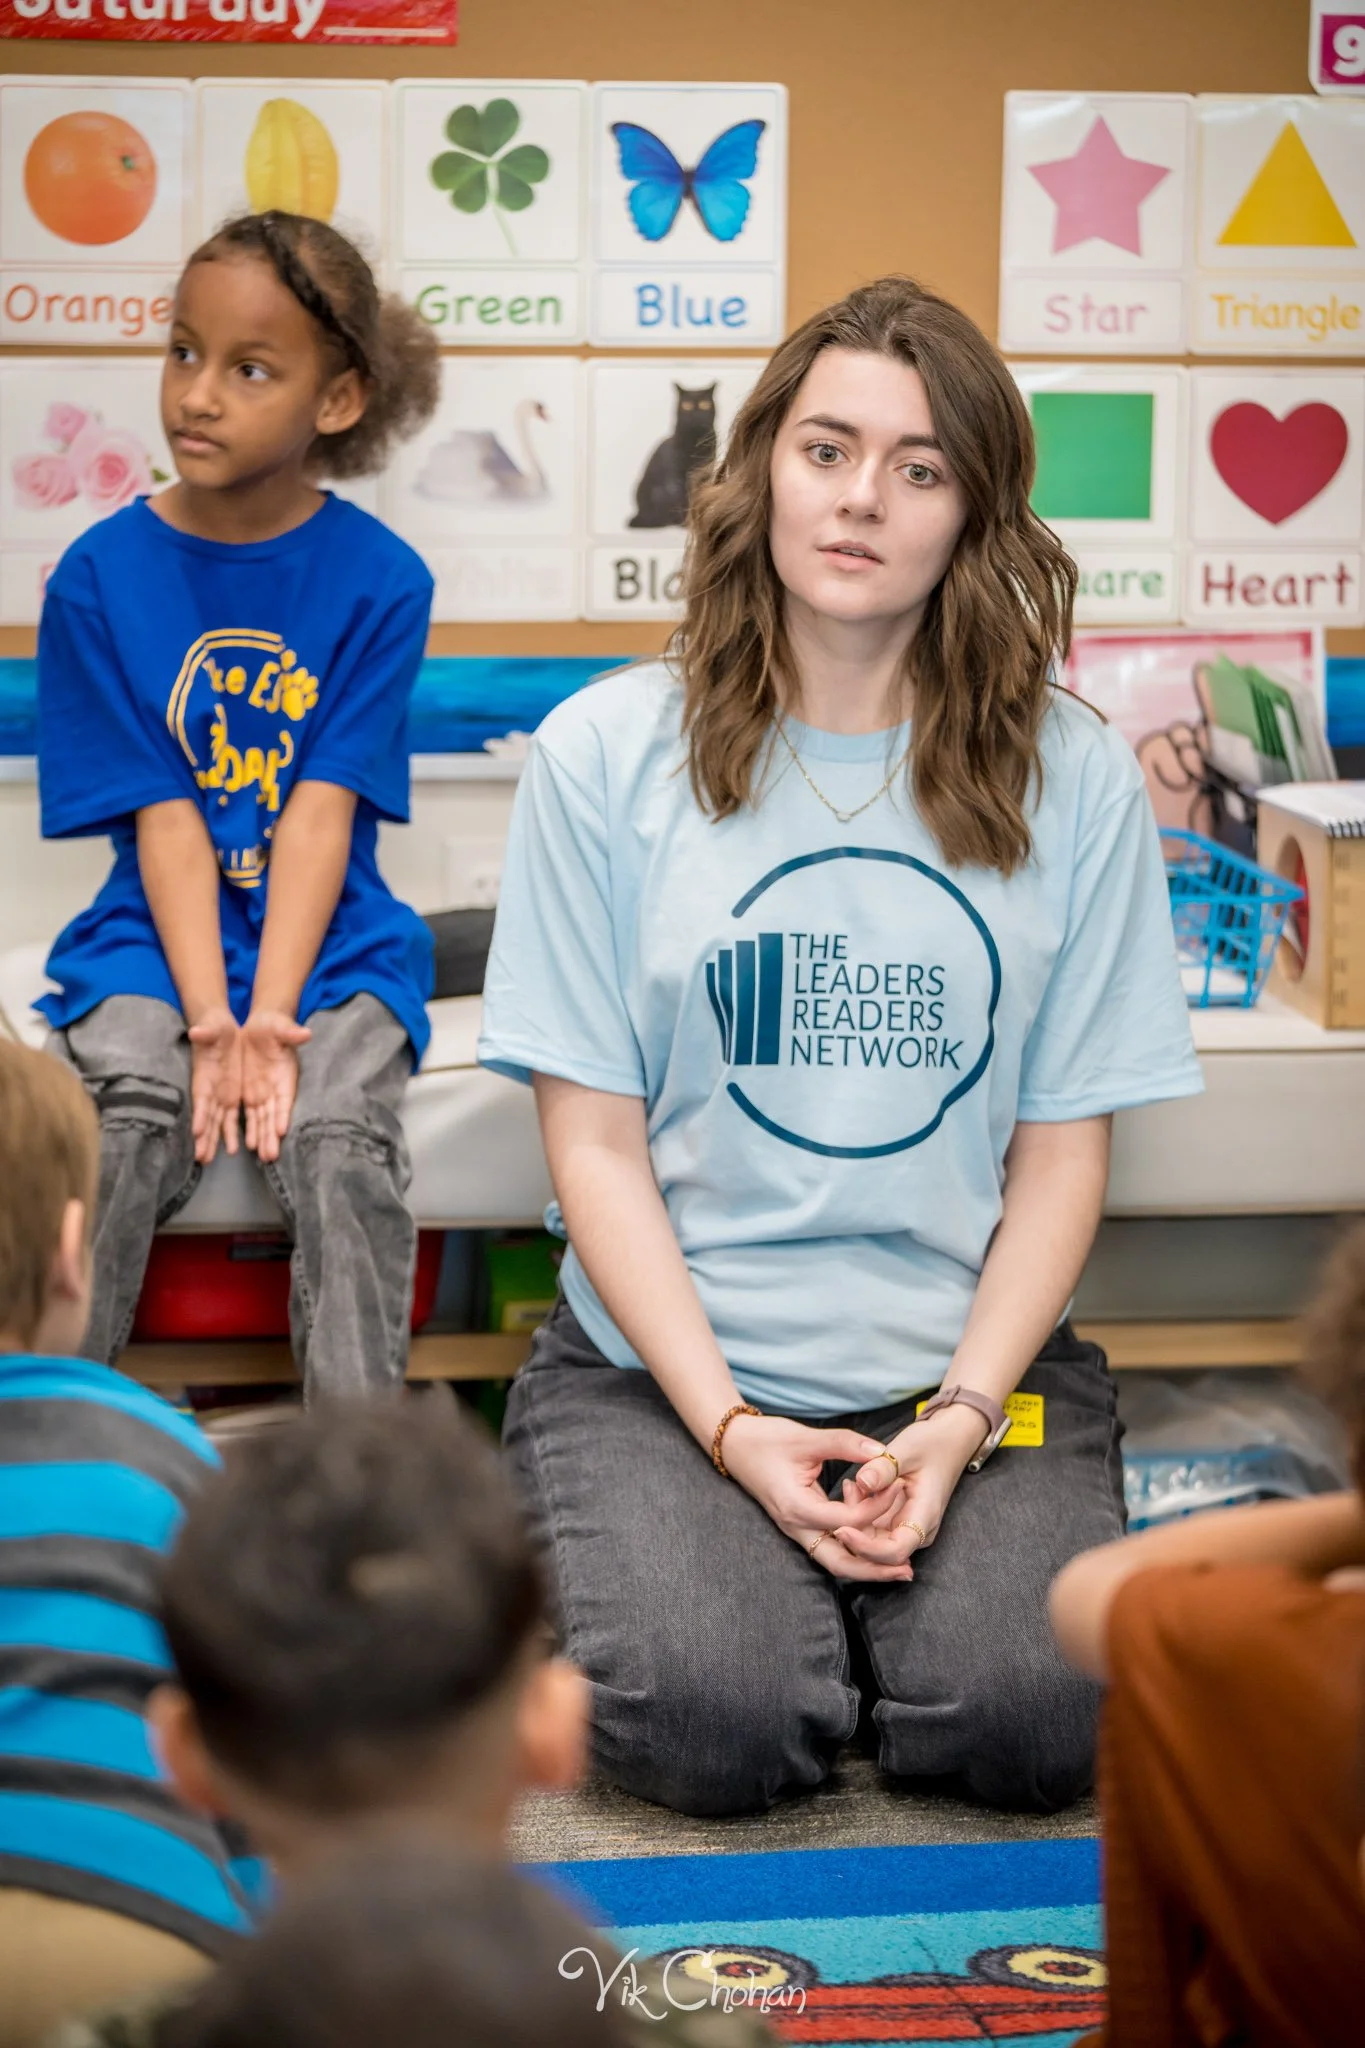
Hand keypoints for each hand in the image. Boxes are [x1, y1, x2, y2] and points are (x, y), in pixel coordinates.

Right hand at [187, 1006, 241, 1165]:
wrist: (223, 1028)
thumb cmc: (215, 1027)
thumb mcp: (213, 1027)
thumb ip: (206, 1032)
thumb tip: (196, 1031)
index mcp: (205, 1075)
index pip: (201, 1098)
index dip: (199, 1115)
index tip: (196, 1133)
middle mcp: (212, 1090)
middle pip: (206, 1118)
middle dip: (204, 1138)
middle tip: (201, 1159)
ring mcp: (222, 1095)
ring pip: (218, 1123)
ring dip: (214, 1141)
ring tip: (209, 1160)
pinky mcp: (233, 1095)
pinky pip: (233, 1117)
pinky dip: (231, 1132)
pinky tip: (234, 1149)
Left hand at [240, 1008, 311, 1162]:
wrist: (261, 1027)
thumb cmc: (273, 1025)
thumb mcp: (280, 1026)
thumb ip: (290, 1032)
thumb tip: (305, 1033)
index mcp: (284, 1075)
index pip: (284, 1097)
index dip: (283, 1112)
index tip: (281, 1129)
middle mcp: (274, 1089)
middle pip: (273, 1116)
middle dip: (272, 1136)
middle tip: (270, 1156)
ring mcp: (262, 1094)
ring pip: (261, 1121)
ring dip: (261, 1138)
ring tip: (262, 1157)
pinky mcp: (249, 1095)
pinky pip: (247, 1116)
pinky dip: (248, 1130)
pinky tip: (246, 1146)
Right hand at [718, 1413, 915, 1582]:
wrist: (735, 1446)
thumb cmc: (767, 1440)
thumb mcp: (806, 1438)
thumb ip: (845, 1444)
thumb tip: (883, 1452)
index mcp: (796, 1507)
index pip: (847, 1520)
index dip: (876, 1507)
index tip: (898, 1489)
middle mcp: (795, 1526)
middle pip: (839, 1563)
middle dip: (874, 1570)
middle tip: (907, 1571)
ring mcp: (796, 1530)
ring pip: (834, 1560)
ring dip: (866, 1565)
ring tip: (898, 1568)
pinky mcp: (800, 1526)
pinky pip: (829, 1546)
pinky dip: (853, 1549)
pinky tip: (875, 1543)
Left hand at [831, 1406, 990, 1571]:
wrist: (947, 1442)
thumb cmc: (930, 1444)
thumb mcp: (907, 1449)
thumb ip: (885, 1467)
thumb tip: (862, 1482)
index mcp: (924, 1516)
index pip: (895, 1552)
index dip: (866, 1548)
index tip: (841, 1529)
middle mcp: (915, 1530)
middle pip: (878, 1553)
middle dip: (854, 1531)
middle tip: (848, 1490)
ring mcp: (904, 1528)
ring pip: (871, 1542)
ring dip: (854, 1520)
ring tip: (851, 1484)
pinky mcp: (895, 1522)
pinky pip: (870, 1528)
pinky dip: (857, 1512)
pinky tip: (854, 1487)